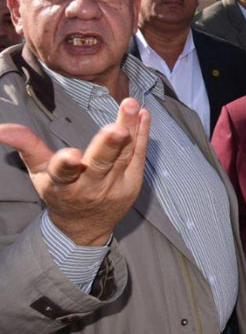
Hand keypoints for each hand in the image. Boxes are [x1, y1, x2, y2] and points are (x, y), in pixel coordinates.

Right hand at [0, 98, 149, 245]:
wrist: (86, 227)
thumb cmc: (60, 193)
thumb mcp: (39, 173)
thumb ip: (27, 146)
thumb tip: (2, 128)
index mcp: (63, 185)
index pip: (63, 173)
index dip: (66, 164)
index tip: (72, 156)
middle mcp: (91, 187)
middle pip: (101, 164)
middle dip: (108, 145)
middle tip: (117, 128)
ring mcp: (115, 186)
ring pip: (124, 155)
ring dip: (131, 129)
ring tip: (133, 106)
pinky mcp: (133, 183)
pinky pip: (138, 156)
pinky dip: (142, 135)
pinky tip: (144, 115)